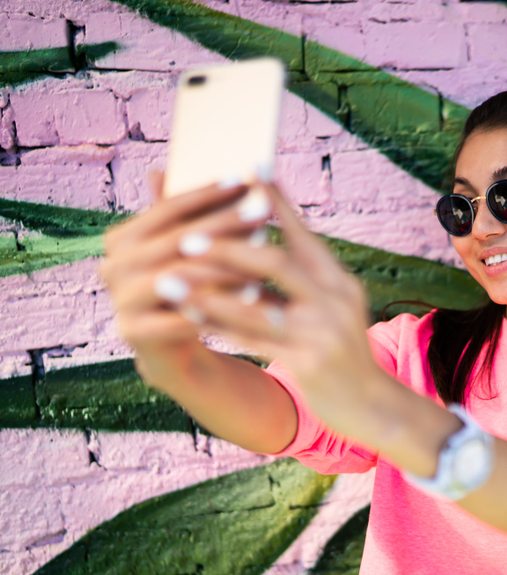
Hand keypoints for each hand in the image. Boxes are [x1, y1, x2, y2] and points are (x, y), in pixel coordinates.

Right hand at [99, 173, 267, 382]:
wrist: (173, 344)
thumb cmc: (188, 286)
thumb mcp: (190, 248)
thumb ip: (194, 213)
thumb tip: (213, 167)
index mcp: (122, 239)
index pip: (167, 208)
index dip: (207, 194)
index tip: (245, 181)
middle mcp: (112, 266)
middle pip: (175, 241)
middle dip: (223, 226)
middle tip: (263, 214)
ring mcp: (119, 300)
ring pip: (177, 278)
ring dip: (222, 268)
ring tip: (261, 260)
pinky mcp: (132, 333)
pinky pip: (178, 318)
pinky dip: (215, 308)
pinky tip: (250, 298)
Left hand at [175, 183, 392, 444]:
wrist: (374, 405)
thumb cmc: (342, 352)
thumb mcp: (334, 308)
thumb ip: (301, 280)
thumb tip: (256, 246)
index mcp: (339, 281)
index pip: (302, 234)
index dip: (274, 203)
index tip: (245, 172)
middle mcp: (334, 301)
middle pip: (278, 264)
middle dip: (229, 247)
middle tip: (186, 237)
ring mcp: (322, 333)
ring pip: (256, 306)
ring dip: (208, 292)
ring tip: (169, 280)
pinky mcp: (309, 364)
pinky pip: (252, 342)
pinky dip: (218, 327)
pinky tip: (189, 318)